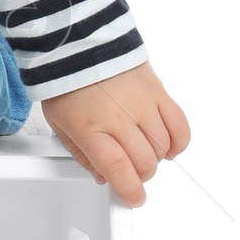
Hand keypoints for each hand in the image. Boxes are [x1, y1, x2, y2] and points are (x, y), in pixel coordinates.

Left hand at [38, 64, 189, 206]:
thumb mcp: (59, 123)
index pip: (118, 169)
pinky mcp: (158, 91)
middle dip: (139, 175)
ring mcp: (142, 103)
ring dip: (154, 158)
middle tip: (130, 170)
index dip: (130, 190)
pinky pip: (180, 125)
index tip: (133, 197)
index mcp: (90, 126)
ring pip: (162, 147)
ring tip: (141, 149)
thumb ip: (82, 154)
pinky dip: (177, 141)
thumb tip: (103, 176)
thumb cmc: (66, 81)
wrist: (79, 41)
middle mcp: (118, 116)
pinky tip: (166, 144)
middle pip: (144, 163)